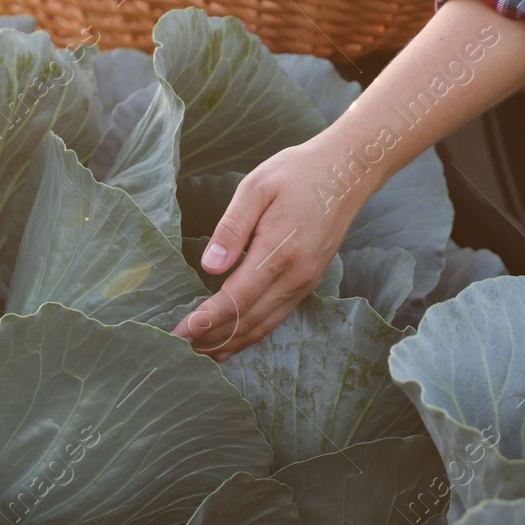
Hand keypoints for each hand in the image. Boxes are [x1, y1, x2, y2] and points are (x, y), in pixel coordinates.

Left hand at [172, 140, 363, 358]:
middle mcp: (295, 276)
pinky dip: (252, 335)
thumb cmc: (296, 173)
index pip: (235, 299)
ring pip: (263, 326)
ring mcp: (305, 282)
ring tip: (198, 353)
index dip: (205, 320)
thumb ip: (232, 227)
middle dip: (211, 338)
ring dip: (230, 342)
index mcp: (278, 252)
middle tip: (178, 348)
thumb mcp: (256, 187)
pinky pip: (277, 318)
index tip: (178, 334)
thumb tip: (210, 266)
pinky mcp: (308, 282)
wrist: (347, 172)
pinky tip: (232, 342)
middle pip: (247, 321)